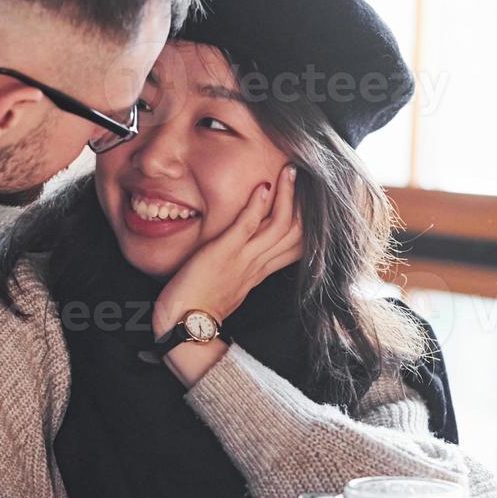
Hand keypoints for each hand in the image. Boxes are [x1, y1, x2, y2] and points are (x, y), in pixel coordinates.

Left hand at [151, 165, 301, 388]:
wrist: (185, 326)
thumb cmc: (200, 307)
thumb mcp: (230, 286)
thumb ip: (243, 268)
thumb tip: (249, 256)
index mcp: (260, 272)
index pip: (296, 246)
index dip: (307, 222)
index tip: (311, 201)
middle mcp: (257, 264)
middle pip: (295, 233)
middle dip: (303, 203)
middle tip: (305, 174)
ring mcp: (243, 258)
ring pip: (278, 226)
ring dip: (286, 196)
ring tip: (290, 171)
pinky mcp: (224, 253)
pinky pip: (247, 226)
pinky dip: (257, 206)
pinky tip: (263, 186)